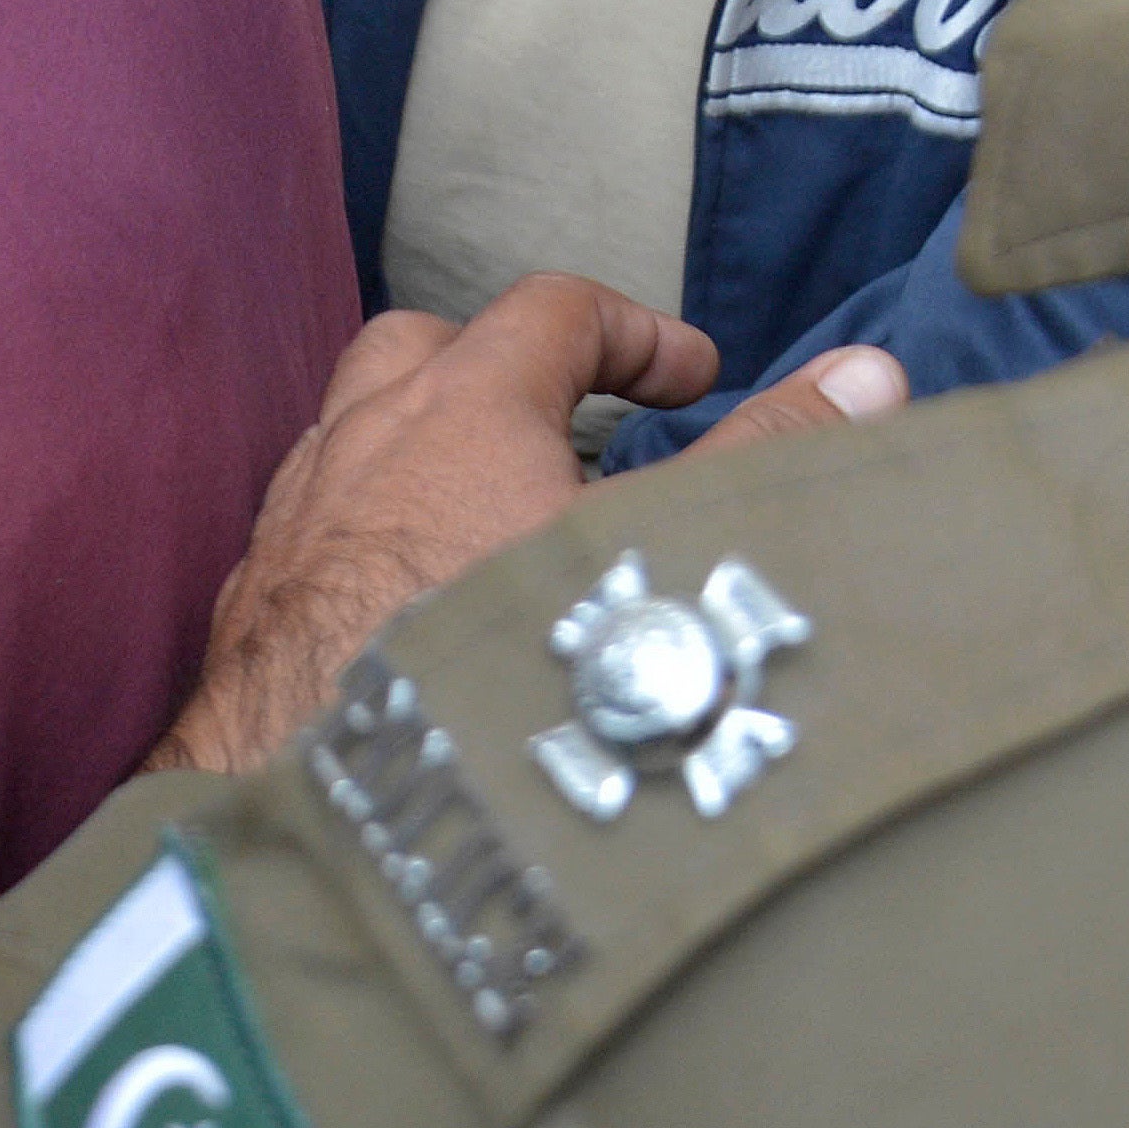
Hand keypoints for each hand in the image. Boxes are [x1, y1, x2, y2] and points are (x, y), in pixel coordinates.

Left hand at [145, 283, 901, 776]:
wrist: (344, 817)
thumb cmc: (516, 681)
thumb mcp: (667, 562)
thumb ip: (769, 464)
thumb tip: (873, 374)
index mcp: (462, 411)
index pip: (552, 310)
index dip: (637, 331)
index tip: (696, 374)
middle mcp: (359, 445)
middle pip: (424, 349)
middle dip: (504, 366)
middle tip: (575, 420)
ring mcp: (294, 523)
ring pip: (351, 436)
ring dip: (427, 452)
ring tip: (499, 516)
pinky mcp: (255, 605)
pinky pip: (313, 529)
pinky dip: (371, 532)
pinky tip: (416, 606)